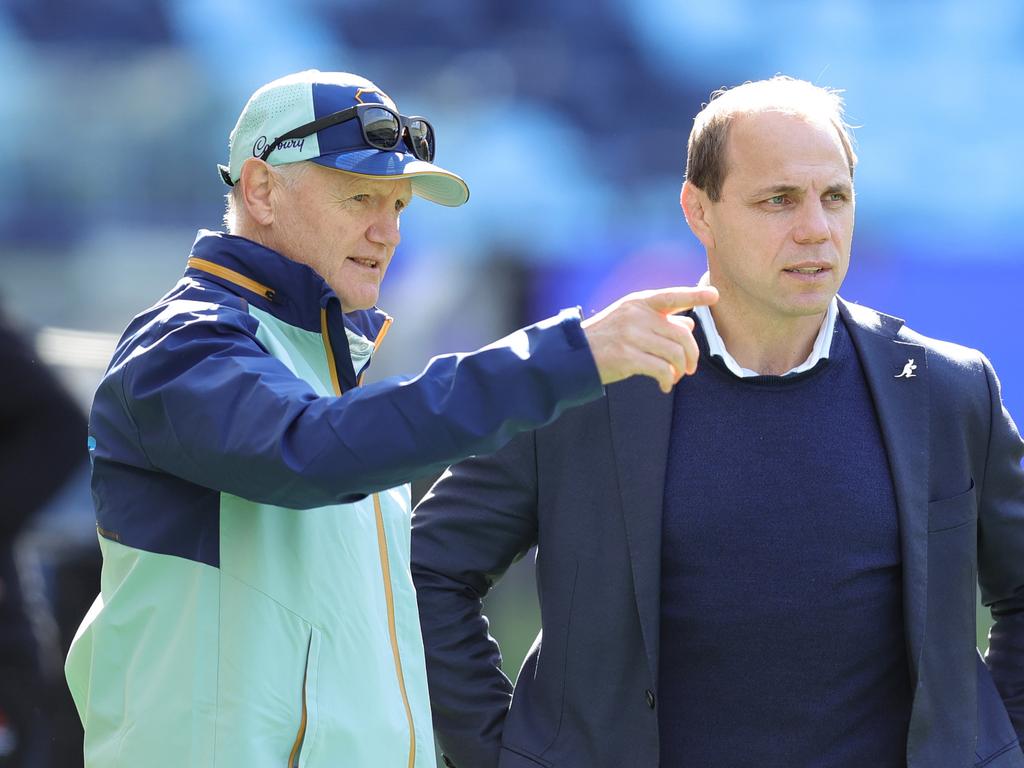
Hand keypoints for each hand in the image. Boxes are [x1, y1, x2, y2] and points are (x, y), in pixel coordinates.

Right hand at [581, 286, 718, 392]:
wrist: (575, 355)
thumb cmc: (607, 337)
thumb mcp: (631, 321)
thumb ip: (661, 319)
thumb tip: (689, 322)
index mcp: (639, 302)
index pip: (672, 295)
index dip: (695, 294)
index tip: (714, 295)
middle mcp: (636, 315)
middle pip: (681, 334)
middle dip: (691, 354)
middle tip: (690, 368)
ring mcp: (631, 335)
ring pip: (674, 354)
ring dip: (679, 370)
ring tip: (675, 378)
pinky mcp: (627, 357)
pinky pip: (662, 370)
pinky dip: (669, 380)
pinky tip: (665, 386)